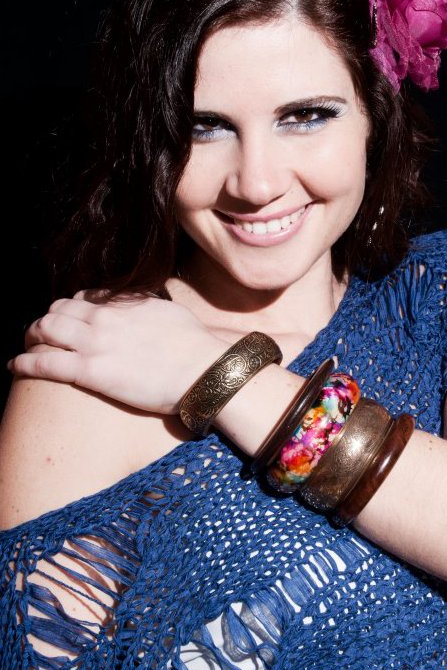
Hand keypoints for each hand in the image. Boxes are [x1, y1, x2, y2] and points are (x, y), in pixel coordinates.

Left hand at [7, 292, 225, 413]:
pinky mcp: (91, 371)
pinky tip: (14, 366)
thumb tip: (145, 306)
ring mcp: (95, 343)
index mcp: (123, 303)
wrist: (204, 368)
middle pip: (57, 311)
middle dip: (44, 322)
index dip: (69, 310)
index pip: (83, 298)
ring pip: (45, 329)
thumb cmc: (196, 346)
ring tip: (26, 349)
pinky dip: (23, 362)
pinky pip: (44, 362)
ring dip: (31, 338)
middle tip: (39, 336)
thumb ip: (148, 307)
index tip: (68, 322)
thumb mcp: (170, 312)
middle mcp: (103, 317)